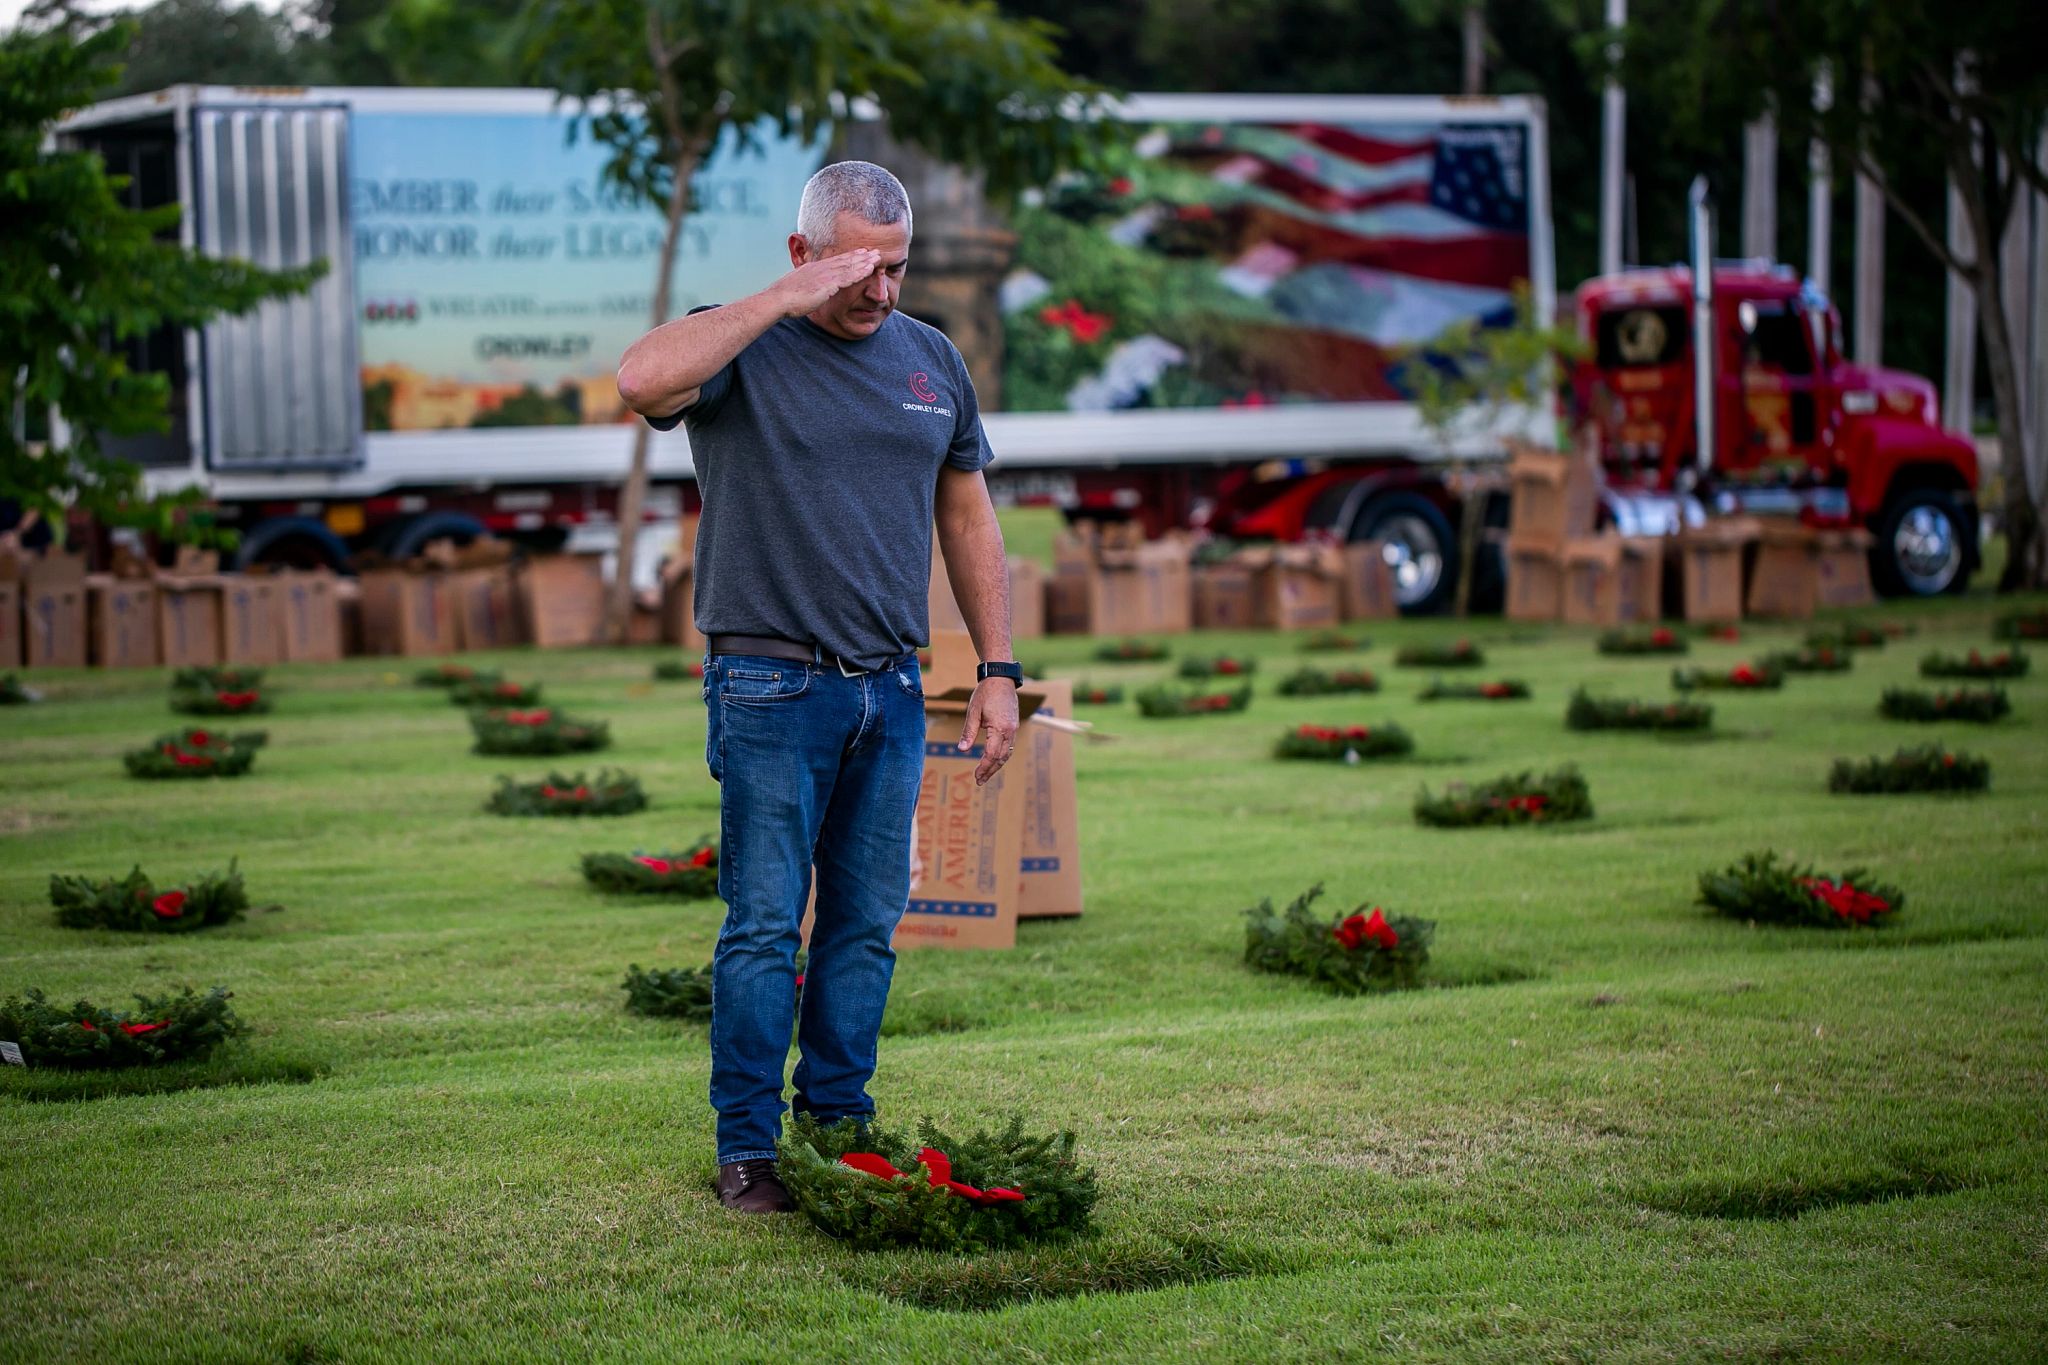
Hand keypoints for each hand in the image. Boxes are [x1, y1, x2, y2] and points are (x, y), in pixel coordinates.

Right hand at [766, 250, 880, 317]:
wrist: (778, 299)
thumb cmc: (784, 298)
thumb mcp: (796, 288)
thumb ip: (805, 287)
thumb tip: (807, 291)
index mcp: (813, 268)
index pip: (835, 260)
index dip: (849, 256)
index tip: (860, 253)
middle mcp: (820, 268)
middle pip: (845, 260)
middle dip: (861, 256)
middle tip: (875, 252)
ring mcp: (824, 275)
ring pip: (849, 266)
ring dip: (865, 262)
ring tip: (878, 258)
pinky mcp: (828, 284)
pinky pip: (848, 276)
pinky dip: (859, 272)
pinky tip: (869, 269)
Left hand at [957, 679, 1019, 785]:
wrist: (1001, 678)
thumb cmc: (985, 693)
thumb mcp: (973, 712)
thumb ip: (968, 732)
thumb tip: (962, 750)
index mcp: (1000, 728)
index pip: (992, 754)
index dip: (984, 767)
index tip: (976, 776)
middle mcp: (1010, 730)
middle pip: (1001, 758)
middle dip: (990, 770)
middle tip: (980, 781)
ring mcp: (1014, 729)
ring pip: (1007, 753)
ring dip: (997, 765)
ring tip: (986, 774)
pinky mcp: (1014, 726)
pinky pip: (1009, 746)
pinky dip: (1002, 756)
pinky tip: (994, 760)